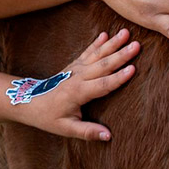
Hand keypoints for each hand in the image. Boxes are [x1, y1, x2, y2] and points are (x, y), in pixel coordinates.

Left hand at [13, 29, 140, 140]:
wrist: (30, 102)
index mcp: (78, 93)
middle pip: (103, 65)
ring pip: (97, 54)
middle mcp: (78, 77)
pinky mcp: (73, 65)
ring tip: (126, 33)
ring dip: (112, 43)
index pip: (102, 84)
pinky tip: (106, 34)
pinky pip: (87, 52)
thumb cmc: (49, 118)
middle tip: (137, 45)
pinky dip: (97, 43)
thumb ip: (87, 132)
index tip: (133, 69)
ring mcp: (75, 69)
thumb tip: (108, 136)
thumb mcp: (66, 129)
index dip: (118, 78)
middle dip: (121, 55)